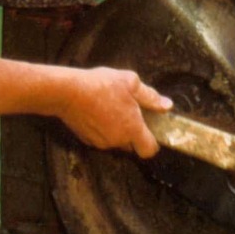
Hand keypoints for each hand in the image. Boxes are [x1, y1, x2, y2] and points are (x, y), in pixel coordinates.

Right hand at [56, 67, 171, 156]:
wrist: (67, 91)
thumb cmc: (100, 85)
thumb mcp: (130, 83)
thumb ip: (150, 97)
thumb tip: (167, 106)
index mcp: (132, 128)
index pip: (149, 150)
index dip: (152, 144)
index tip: (150, 132)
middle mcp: (118, 140)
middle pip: (132, 145)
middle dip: (133, 133)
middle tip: (128, 112)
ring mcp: (101, 142)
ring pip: (115, 141)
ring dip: (116, 130)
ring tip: (110, 108)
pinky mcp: (87, 140)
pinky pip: (101, 139)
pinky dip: (102, 130)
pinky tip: (96, 113)